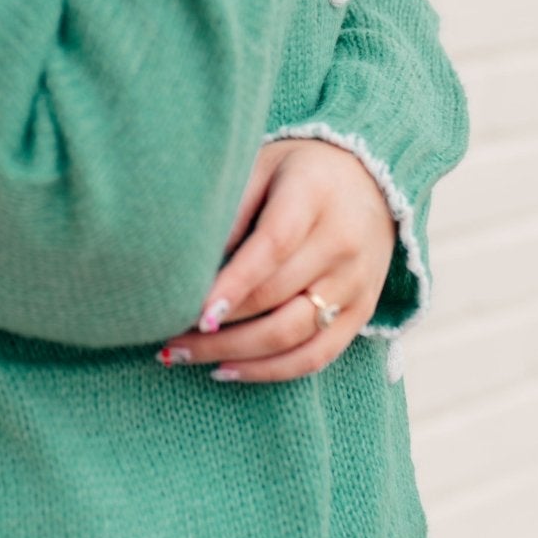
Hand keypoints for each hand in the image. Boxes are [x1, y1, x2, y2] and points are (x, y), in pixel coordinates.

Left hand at [155, 138, 397, 380]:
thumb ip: (230, 208)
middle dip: (218, 325)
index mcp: (314, 196)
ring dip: (235, 354)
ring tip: (182, 355)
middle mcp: (342, 244)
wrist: (371, 180)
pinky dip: (269, 371)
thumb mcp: (262, 166)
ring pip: (293, 336)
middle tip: (165, 334)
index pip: (273, 246)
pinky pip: (316, 356)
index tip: (195, 311)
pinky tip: (226, 370)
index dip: (234, 284)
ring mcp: (355, 284)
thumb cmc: (297, 173)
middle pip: (277, 298)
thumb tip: (189, 264)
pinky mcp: (361, 313)